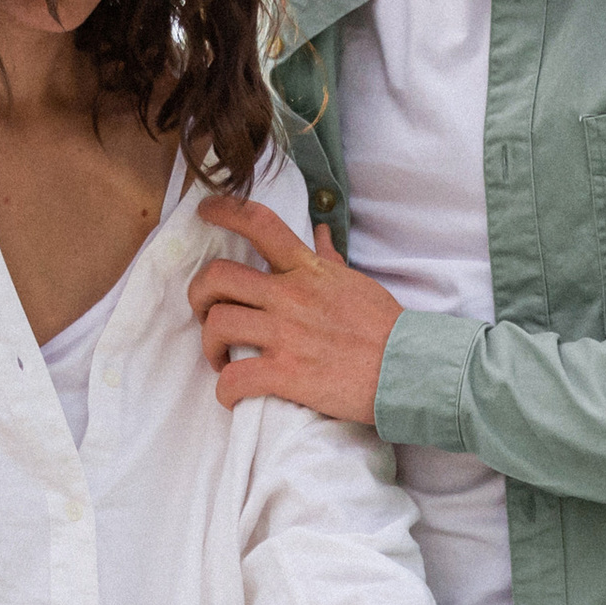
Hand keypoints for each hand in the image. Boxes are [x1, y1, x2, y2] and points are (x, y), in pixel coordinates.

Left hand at [188, 196, 402, 422]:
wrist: (407, 370)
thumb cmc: (386, 329)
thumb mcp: (356, 283)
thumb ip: (329, 261)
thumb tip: (321, 235)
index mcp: (306, 270)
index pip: (257, 223)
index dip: (223, 210)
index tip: (205, 211)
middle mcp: (289, 296)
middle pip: (218, 278)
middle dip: (198, 294)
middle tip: (204, 312)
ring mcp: (286, 335)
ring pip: (218, 325)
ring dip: (209, 344)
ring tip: (220, 358)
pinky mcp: (287, 374)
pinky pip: (235, 379)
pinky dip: (225, 389)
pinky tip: (231, 394)